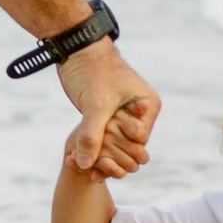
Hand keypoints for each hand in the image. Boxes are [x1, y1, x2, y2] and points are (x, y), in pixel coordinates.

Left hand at [62, 44, 157, 176]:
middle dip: (109, 159)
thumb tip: (85, 165)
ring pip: (113, 145)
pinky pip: (101, 138)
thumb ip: (92, 135)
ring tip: (81, 168)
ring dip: (98, 157)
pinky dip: (90, 148)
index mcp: (147, 106)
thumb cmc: (93, 71)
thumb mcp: (95, 105)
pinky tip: (75, 161)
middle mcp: (138, 113)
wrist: (76, 50)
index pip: (139, 142)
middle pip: (128, 147)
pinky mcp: (106, 116)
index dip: (121, 154)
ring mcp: (122, 115)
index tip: (102, 163)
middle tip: (91, 172)